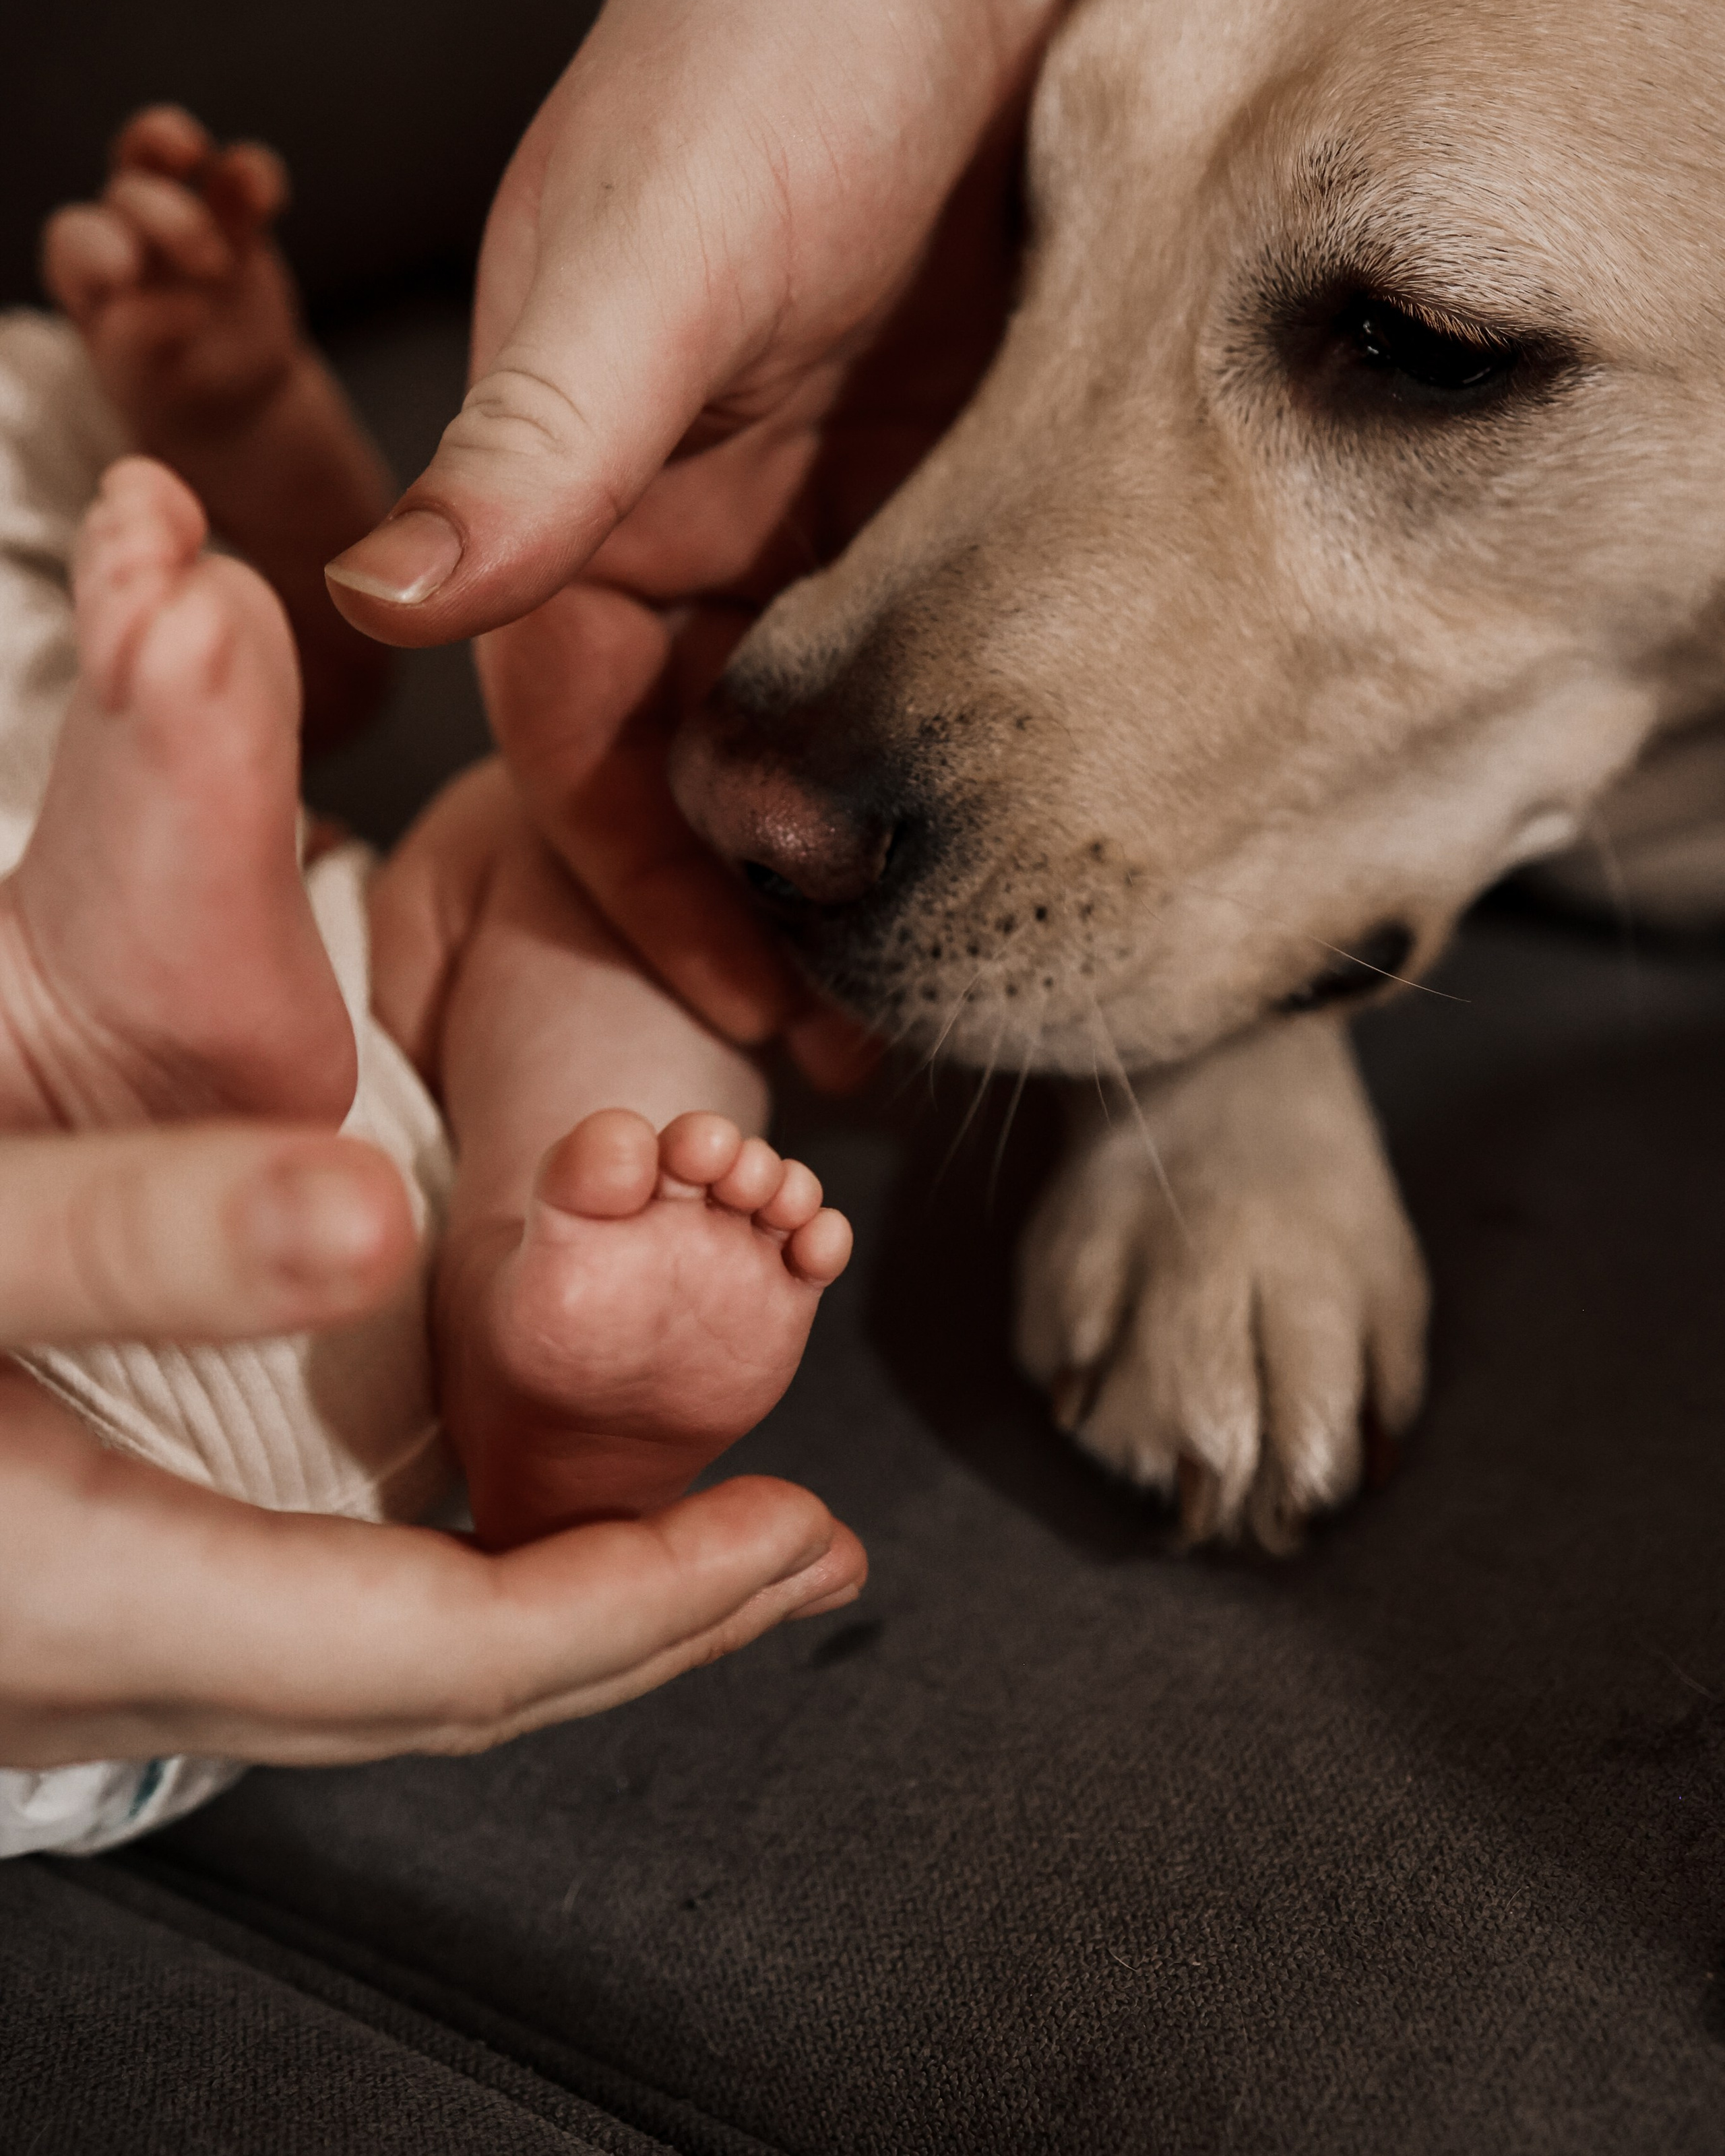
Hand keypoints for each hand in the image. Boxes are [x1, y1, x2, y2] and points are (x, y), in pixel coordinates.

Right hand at [0, 1121, 862, 1767]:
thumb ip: (136, 1235)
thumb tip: (370, 1222)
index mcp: (110, 1598)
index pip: (458, 1646)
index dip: (649, 1595)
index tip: (795, 1531)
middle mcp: (110, 1666)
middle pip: (449, 1688)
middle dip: (651, 1621)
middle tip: (806, 1558)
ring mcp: (91, 1652)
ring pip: (384, 1675)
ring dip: (564, 1613)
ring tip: (703, 1557)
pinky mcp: (75, 1604)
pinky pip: (315, 1637)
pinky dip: (450, 1594)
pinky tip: (486, 1539)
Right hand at [326, 0, 1062, 1074]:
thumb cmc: (785, 32)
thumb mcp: (656, 246)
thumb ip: (540, 432)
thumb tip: (382, 590)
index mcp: (586, 493)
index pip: (587, 738)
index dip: (654, 884)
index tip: (747, 1004)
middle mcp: (699, 529)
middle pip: (716, 774)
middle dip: (783, 914)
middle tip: (877, 1046)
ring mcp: (833, 521)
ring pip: (838, 741)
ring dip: (886, 866)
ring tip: (972, 986)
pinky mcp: (961, 494)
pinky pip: (953, 663)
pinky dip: (978, 764)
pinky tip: (1043, 842)